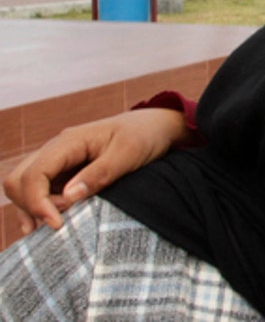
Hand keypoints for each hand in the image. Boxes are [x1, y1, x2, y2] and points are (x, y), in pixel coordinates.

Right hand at [2, 109, 194, 232]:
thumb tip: (67, 198)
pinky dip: (40, 207)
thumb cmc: (145, 136)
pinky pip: (40, 191)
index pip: (32, 175)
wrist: (157, 126)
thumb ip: (99, 174)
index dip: (37, 203)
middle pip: (18, 180)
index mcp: (68, 142)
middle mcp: (56, 150)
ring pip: (24, 186)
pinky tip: (50, 224)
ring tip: (56, 227)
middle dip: (30, 206)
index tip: (58, 225)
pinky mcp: (65, 173)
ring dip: (32, 208)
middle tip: (60, 223)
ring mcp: (59, 162)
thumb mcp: (128, 154)